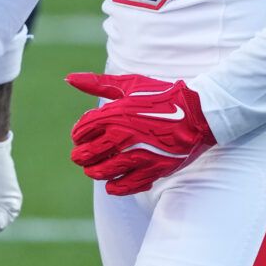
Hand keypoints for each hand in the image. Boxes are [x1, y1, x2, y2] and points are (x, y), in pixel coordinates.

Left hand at [66, 72, 215, 194]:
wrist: (197, 113)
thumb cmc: (161, 96)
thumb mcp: (129, 84)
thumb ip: (98, 83)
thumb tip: (69, 78)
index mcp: (115, 114)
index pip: (81, 130)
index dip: (77, 135)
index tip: (81, 136)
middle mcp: (123, 136)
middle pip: (87, 154)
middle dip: (80, 156)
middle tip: (83, 155)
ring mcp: (137, 155)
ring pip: (101, 172)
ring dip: (94, 171)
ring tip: (95, 168)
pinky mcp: (152, 170)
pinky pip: (124, 186)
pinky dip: (114, 186)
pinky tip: (112, 182)